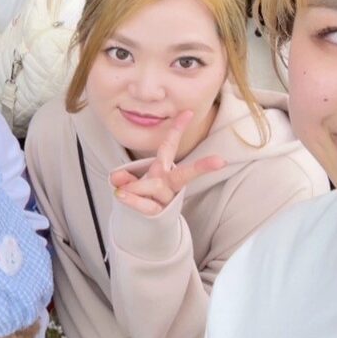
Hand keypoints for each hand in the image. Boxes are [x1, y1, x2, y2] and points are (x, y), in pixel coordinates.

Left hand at [110, 111, 224, 216]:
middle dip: (202, 167)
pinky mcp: (159, 213)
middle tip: (220, 161)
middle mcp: (169, 183)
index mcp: (165, 169)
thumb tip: (116, 178)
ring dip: (137, 186)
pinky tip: (121, 194)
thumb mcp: (133, 183)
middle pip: (186, 174)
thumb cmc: (144, 196)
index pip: (170, 147)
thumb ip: (125, 178)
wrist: (148, 225)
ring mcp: (166, 199)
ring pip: (155, 187)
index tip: (189, 112)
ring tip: (121, 190)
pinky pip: (146, 205)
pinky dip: (133, 200)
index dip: (177, 130)